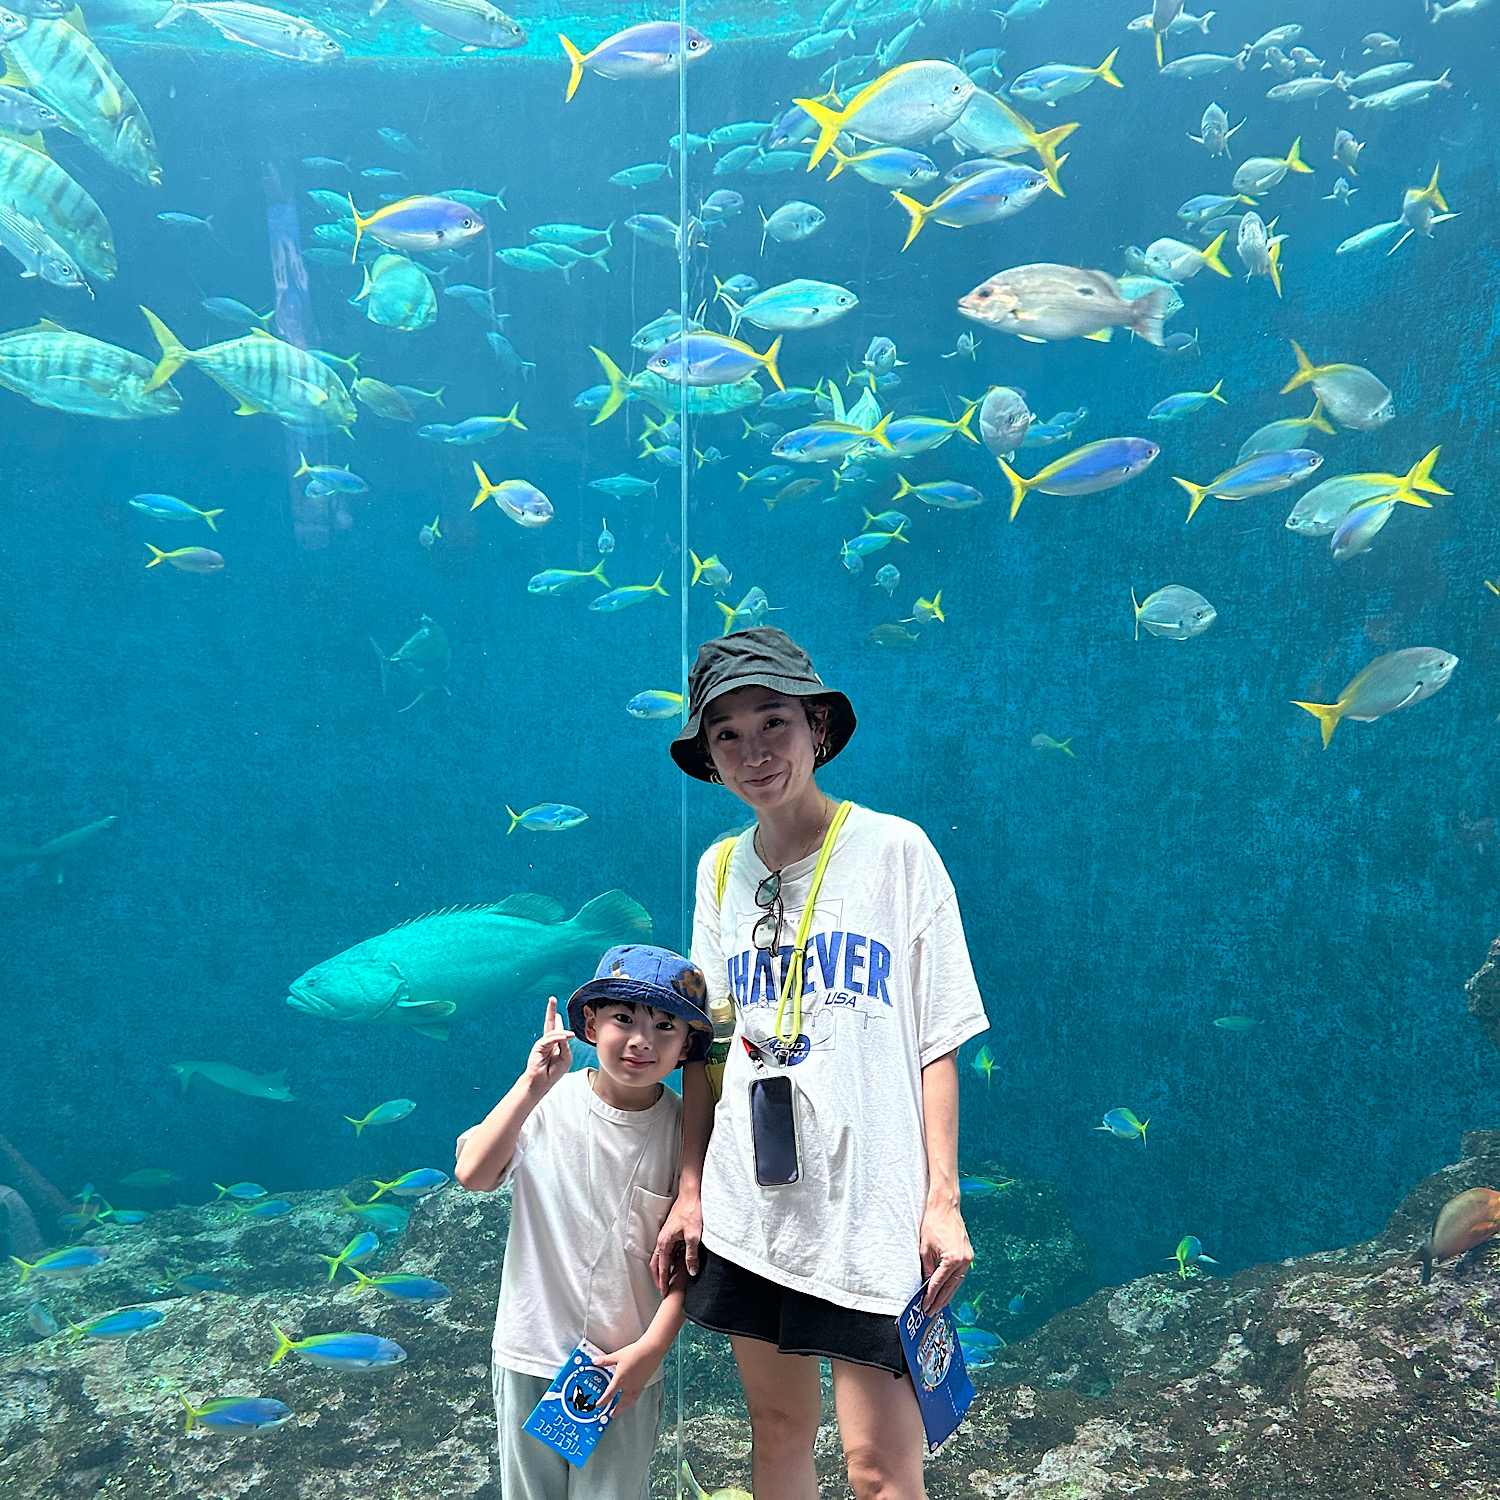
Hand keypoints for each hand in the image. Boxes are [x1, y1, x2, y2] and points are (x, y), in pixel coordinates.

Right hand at [524, 996, 572, 1092]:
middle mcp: (548, 1042)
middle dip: (551, 1010)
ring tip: (570, 1034)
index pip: (556, 1030)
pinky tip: (566, 1036)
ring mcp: (542, 1043)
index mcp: (554, 1044)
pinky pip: (550, 1039)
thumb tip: (565, 1034)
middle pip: (549, 1023)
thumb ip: (565, 1045)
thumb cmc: (553, 1072)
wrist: (541, 1082)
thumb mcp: (565, 1057)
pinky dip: (558, 1037)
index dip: (558, 1021)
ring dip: (562, 1032)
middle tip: (552, 999)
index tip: (558, 1013)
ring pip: (553, 1032)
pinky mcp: (539, 1046)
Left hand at [596, 1336, 660, 1411]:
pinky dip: (632, 1401)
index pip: (610, 1394)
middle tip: (612, 1415)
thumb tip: (595, 1361)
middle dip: (616, 1410)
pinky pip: (636, 1397)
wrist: (651, 1351)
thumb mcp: (617, 1355)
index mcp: (621, 1379)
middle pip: (621, 1402)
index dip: (603, 1401)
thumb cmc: (636, 1353)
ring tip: (622, 1410)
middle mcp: (629, 1385)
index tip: (599, 1405)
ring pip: (630, 1401)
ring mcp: (637, 1386)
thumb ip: (605, 1360)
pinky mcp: (643, 1383)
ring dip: (625, 1408)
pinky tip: (632, 1399)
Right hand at [651, 1190, 702, 1293]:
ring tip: (671, 1281)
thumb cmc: (691, 1211)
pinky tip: (679, 1264)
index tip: (664, 1293)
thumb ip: (691, 1255)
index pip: (661, 1267)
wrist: (692, 1194)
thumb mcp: (693, 1235)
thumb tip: (691, 1272)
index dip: (663, 1281)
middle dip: (659, 1278)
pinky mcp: (674, 1233)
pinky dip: (671, 1260)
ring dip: (665, 1269)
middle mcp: (662, 1240)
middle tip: (663, 1290)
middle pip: (656, 1263)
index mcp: (664, 1242)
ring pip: (663, 1257)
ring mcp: (668, 1236)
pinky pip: (670, 1250)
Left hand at [919, 1197, 971, 1314]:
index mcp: (953, 1258)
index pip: (939, 1283)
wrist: (945, 1206)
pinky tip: (946, 1291)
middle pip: (950, 1287)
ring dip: (947, 1295)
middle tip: (931, 1311)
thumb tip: (926, 1283)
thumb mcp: (925, 1248)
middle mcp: (964, 1260)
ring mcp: (968, 1258)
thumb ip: (927, 1268)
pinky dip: (953, 1284)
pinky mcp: (968, 1255)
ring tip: (938, 1306)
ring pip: (957, 1282)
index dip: (931, 1296)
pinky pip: (960, 1274)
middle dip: (940, 1300)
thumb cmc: (934, 1223)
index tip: (925, 1306)